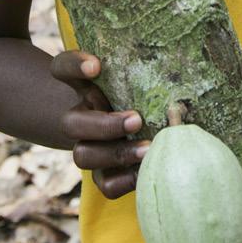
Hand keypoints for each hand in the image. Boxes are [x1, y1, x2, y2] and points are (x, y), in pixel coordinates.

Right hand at [51, 50, 149, 199]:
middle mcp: (79, 116)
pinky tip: (145, 170)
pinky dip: (125, 181)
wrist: (124, 125)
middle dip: (104, 125)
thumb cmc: (134, 90)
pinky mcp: (102, 174)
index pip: (62, 69)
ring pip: (83, 156)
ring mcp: (87, 147)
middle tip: (136, 119)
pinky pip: (105, 185)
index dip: (74, 66)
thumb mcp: (131, 75)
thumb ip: (141, 66)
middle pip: (70, 124)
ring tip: (147, 149)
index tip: (96, 66)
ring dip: (116, 154)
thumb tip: (179, 57)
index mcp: (83, 86)